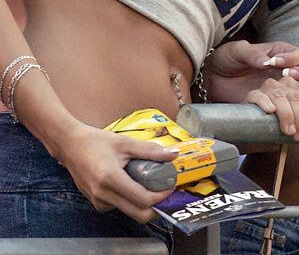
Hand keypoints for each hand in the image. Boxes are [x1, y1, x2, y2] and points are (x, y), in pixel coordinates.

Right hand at [56, 121, 178, 221]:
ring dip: (143, 202)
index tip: (170, 186)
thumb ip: (150, 150)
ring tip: (151, 183)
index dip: (161, 196)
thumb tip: (173, 154)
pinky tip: (133, 183)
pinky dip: (130, 199)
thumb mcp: (125, 142)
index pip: (142, 199)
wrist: (70, 145)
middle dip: (156, 207)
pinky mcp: (96, 202)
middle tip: (166, 193)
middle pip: (138, 214)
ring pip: (129, 211)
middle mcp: (103, 195)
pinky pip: (119, 206)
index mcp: (110, 178)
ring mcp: (98, 201)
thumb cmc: (96, 141)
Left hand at [206, 40, 298, 104]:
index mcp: (281, 53)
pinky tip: (282, 112)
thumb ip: (251, 53)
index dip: (293, 59)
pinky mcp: (279, 106)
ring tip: (292, 98)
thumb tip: (266, 62)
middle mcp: (288, 71)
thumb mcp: (237, 51)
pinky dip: (295, 113)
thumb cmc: (228, 59)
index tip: (276, 64)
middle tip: (290, 78)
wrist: (214, 79)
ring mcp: (285, 89)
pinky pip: (295, 110)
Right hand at [245, 74, 298, 140]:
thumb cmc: (280, 119)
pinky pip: (259, 96)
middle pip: (295, 97)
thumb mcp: (296, 112)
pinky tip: (270, 110)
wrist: (258, 126)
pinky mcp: (252, 95)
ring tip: (288, 130)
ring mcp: (267, 88)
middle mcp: (281, 83)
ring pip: (279, 96)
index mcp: (295, 85)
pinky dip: (266, 103)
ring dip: (286, 115)